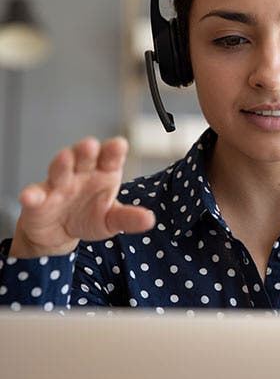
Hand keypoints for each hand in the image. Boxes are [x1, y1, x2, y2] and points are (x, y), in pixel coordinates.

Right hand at [10, 137, 155, 258]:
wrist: (60, 233)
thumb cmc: (90, 217)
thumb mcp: (112, 220)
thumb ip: (129, 218)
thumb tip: (150, 220)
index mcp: (104, 173)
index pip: (111, 158)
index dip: (114, 150)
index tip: (119, 145)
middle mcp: (82, 173)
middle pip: (85, 157)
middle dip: (87, 150)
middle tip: (91, 145)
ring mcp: (59, 184)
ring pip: (60, 169)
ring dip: (62, 163)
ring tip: (65, 157)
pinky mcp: (38, 200)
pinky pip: (34, 195)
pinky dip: (32, 195)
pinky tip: (30, 196)